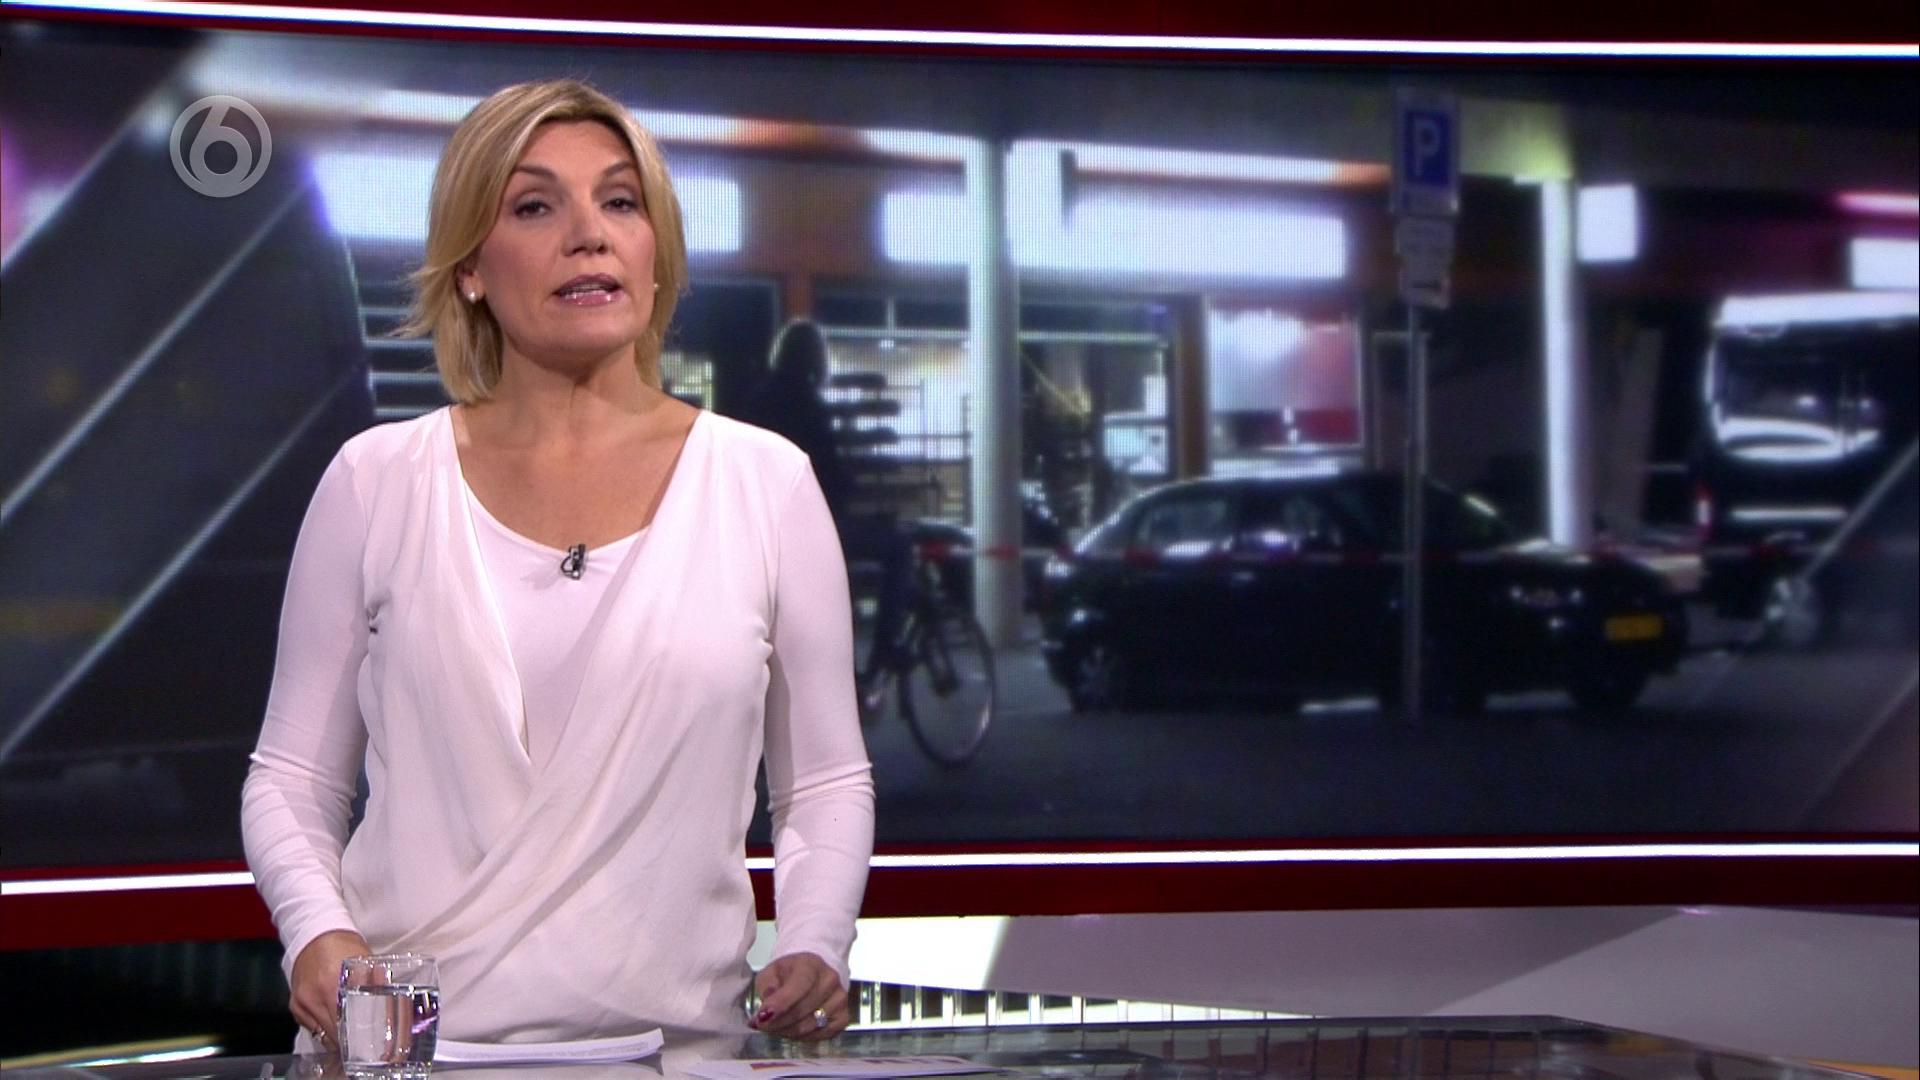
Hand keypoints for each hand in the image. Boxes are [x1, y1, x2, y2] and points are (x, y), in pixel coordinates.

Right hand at [289, 929, 369, 1051]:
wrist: (313, 935)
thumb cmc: (341, 945)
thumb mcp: (363, 960)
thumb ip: (376, 981)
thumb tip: (390, 1000)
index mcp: (332, 986)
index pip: (345, 1026)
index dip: (358, 1038)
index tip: (368, 1042)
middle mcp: (314, 998)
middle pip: (333, 1034)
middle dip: (348, 1041)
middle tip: (362, 1044)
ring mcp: (302, 1003)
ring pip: (321, 1033)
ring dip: (335, 1038)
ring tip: (350, 1038)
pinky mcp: (294, 1005)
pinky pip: (311, 1026)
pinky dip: (323, 1028)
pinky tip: (335, 1026)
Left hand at [751, 952, 848, 1040]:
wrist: (813, 972)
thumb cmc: (790, 972)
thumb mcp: (771, 972)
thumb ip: (766, 986)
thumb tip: (768, 1006)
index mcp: (811, 965)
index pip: (797, 988)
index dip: (778, 1006)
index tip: (760, 1018)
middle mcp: (830, 980)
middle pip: (801, 1011)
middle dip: (776, 1023)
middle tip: (760, 1025)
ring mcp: (839, 999)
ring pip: (808, 1026)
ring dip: (786, 1031)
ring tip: (774, 1026)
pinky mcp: (843, 1017)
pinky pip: (819, 1035)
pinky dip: (802, 1036)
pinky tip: (791, 1028)